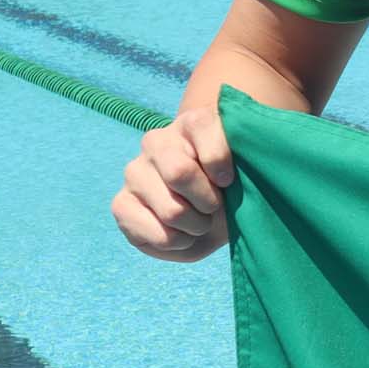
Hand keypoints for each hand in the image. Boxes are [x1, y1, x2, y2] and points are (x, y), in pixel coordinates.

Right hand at [110, 105, 233, 261]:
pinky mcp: (121, 204)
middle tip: (214, 206)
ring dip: (197, 226)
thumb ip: (245, 162)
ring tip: (199, 221)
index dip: (223, 167)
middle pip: (179, 173)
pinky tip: (181, 233)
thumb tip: (225, 176)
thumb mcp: (247, 171)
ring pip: (172, 211)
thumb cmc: (232, 187)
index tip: (229, 180)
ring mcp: (134, 172)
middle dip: (209, 202)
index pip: (204, 131)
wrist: (214, 211)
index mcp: (192, 123)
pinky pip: (157, 235)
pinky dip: (179, 243)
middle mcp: (156, 142)